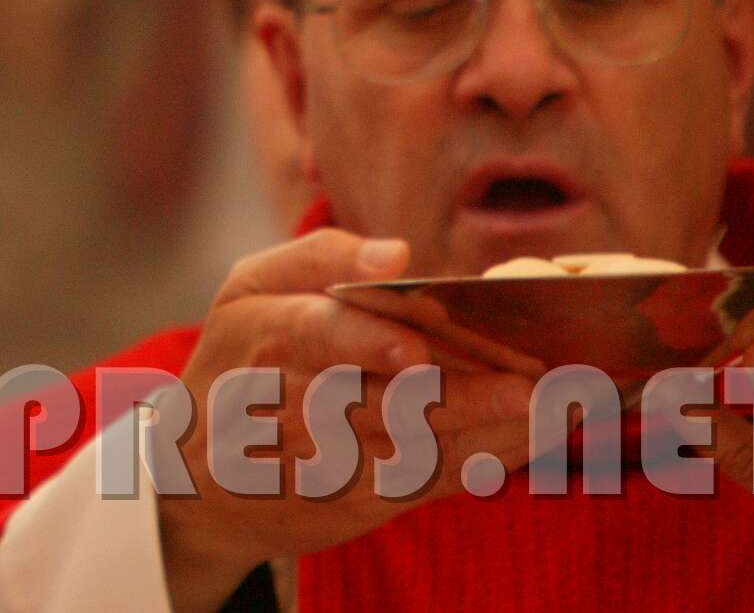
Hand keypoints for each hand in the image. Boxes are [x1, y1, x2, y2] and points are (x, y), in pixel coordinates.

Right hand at [158, 231, 537, 612]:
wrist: (200, 481)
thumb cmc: (240, 359)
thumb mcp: (250, 288)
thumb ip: (319, 256)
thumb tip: (395, 254)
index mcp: (268, 336)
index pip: (317, 336)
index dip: (363, 342)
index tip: (416, 347)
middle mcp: (297, 406)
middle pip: (382, 401)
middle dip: (458, 395)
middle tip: (526, 383)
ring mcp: (333, 463)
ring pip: (420, 448)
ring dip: (492, 430)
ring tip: (553, 407)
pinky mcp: (366, 499)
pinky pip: (436, 480)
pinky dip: (491, 459)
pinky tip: (539, 434)